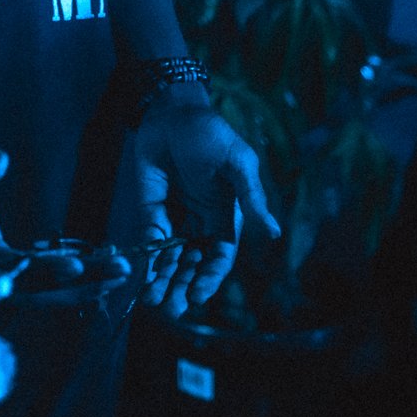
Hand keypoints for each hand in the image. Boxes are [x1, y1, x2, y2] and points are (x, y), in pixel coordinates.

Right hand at [0, 121, 128, 302]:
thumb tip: (1, 166)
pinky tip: (101, 263)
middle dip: (71, 286)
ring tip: (119, 272)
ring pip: (33, 285)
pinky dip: (65, 269)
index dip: (37, 271)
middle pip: (23, 287)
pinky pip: (34, 270)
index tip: (76, 267)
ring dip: (76, 284)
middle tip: (115, 276)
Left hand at [134, 100, 279, 317]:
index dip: (210, 277)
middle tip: (171, 307)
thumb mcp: (237, 162)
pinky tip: (142, 273)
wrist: (172, 109)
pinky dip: (147, 257)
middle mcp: (201, 221)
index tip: (197, 295)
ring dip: (164, 279)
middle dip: (183, 285)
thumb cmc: (211, 133)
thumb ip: (250, 197)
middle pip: (193, 262)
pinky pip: (151, 238)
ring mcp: (175, 216)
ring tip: (153, 299)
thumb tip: (274, 232)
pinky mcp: (152, 207)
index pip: (220, 255)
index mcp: (226, 215)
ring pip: (171, 257)